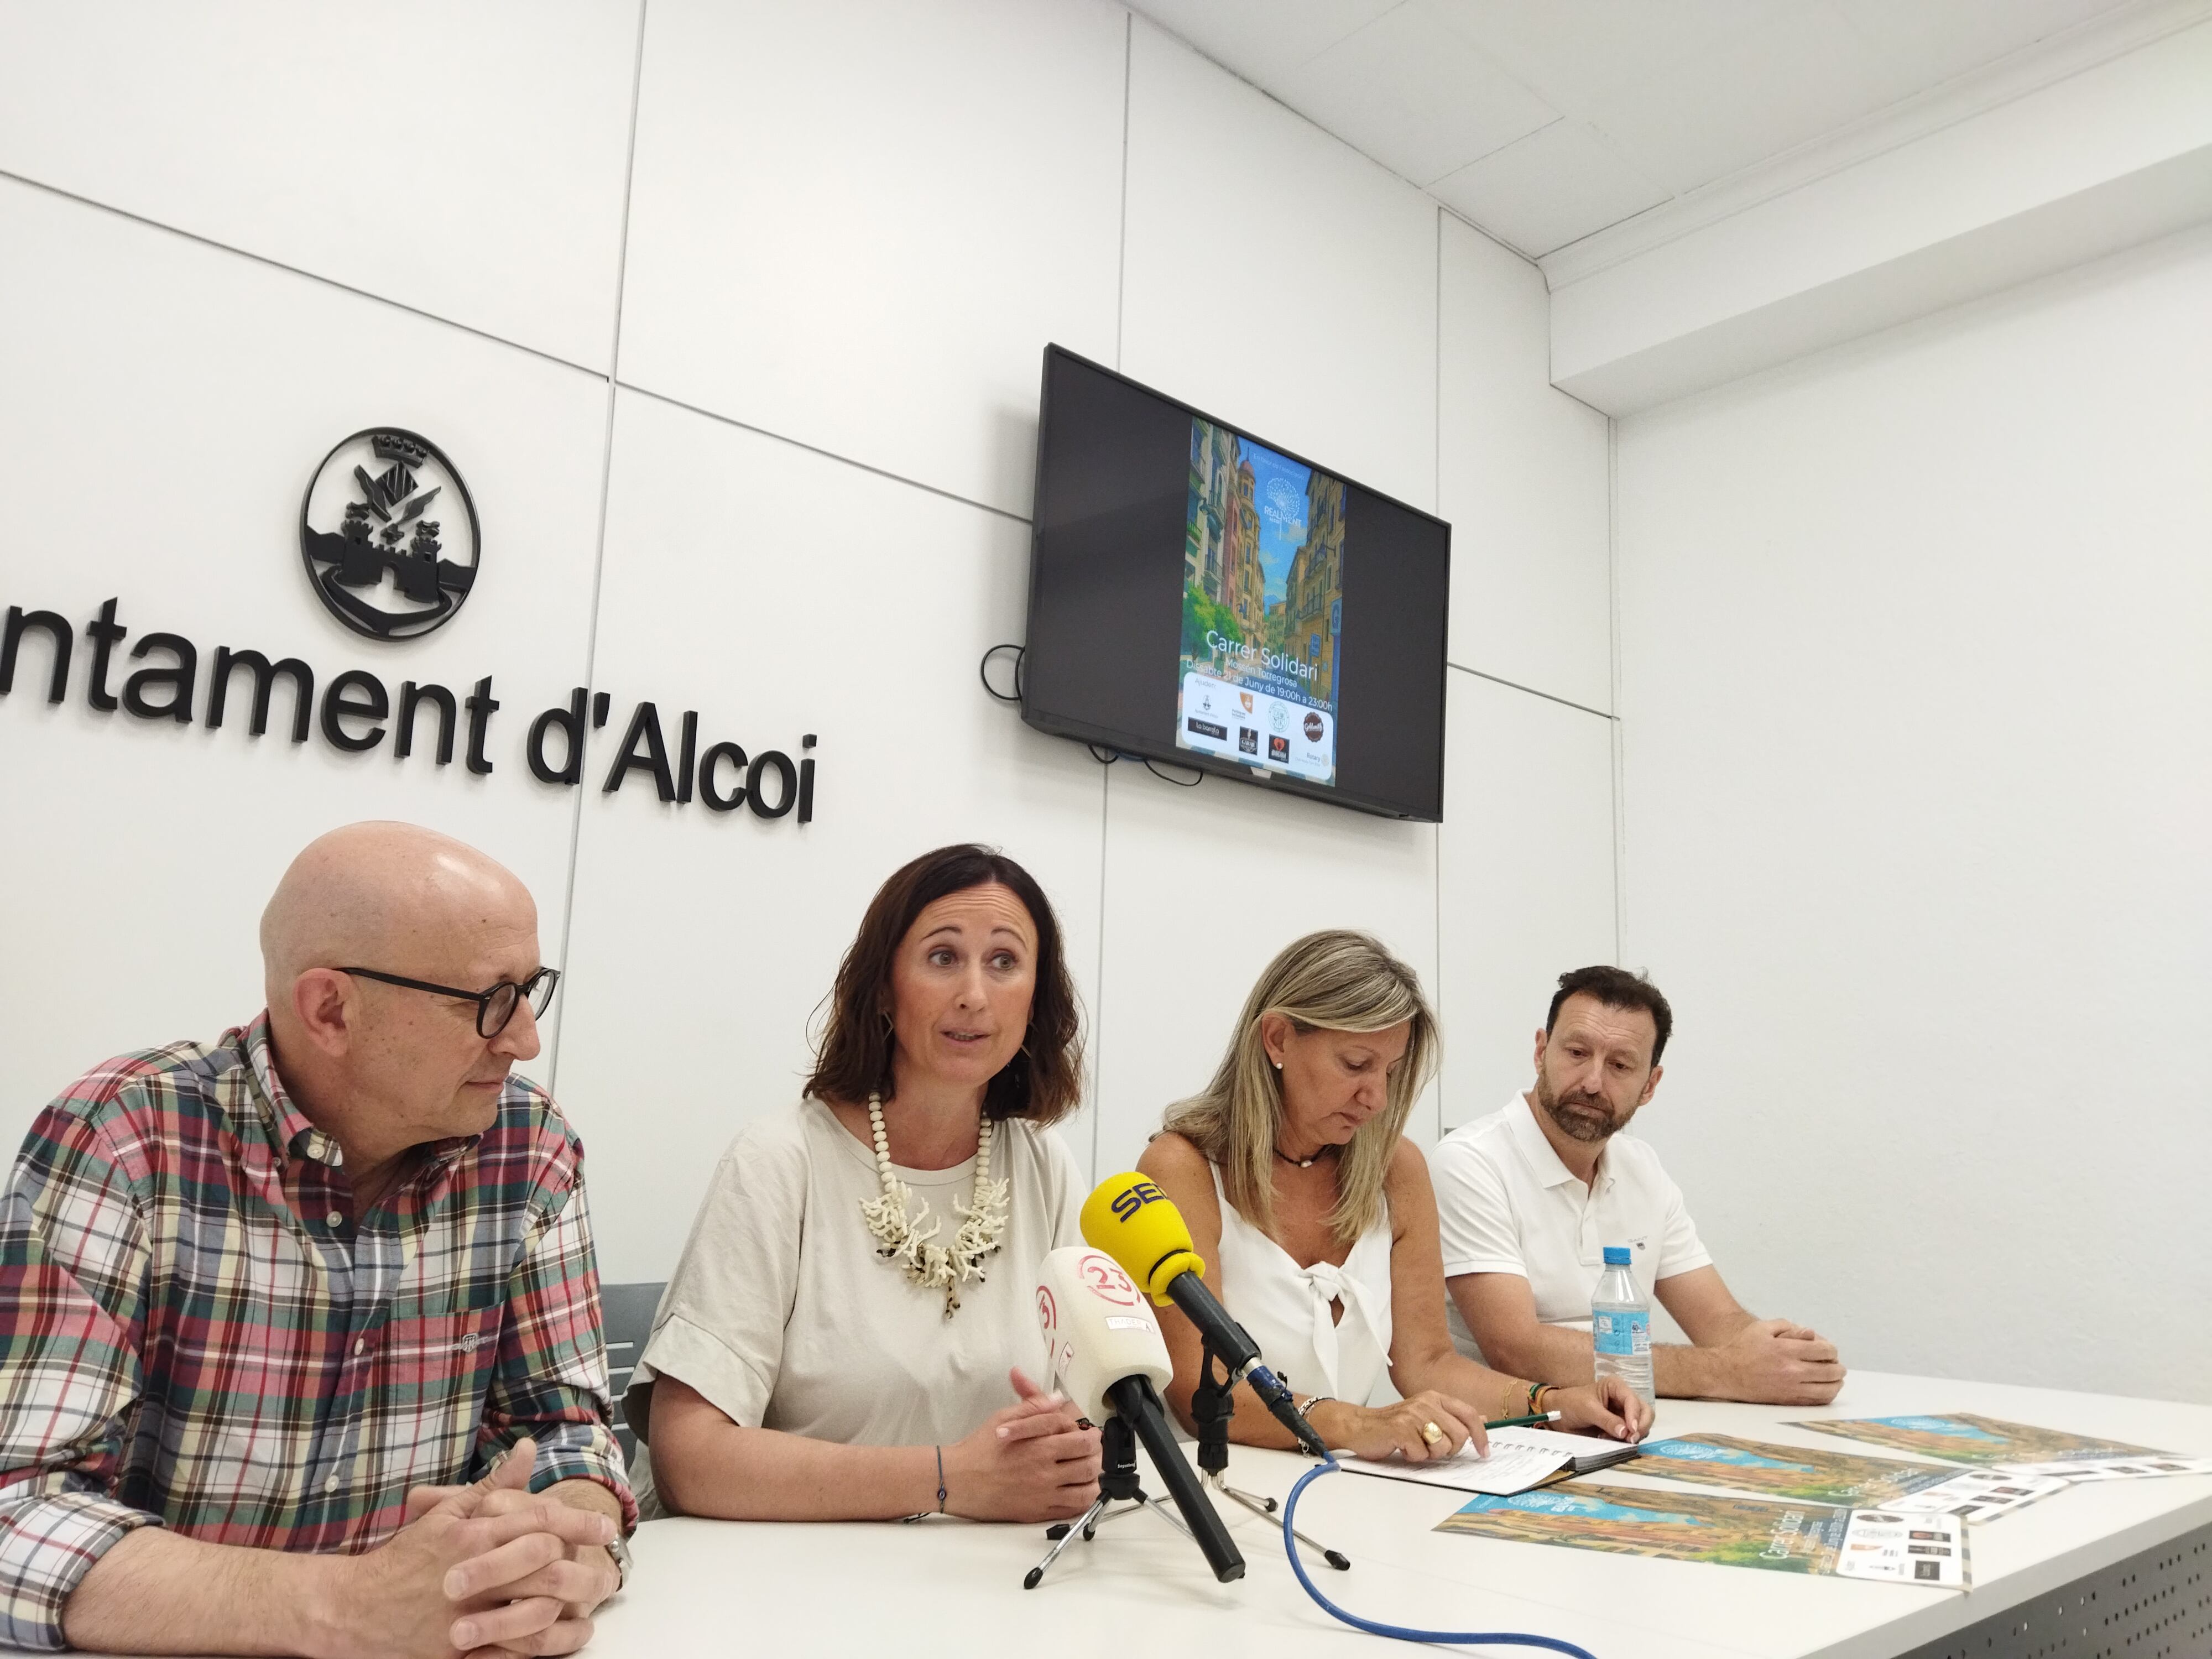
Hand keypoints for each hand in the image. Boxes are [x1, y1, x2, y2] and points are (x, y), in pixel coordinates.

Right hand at [340, 1437, 616, 1658]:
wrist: (355, 1608)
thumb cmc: (405, 1558)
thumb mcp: (446, 1515)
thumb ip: (493, 1486)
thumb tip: (528, 1449)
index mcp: (472, 1536)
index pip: (538, 1521)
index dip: (578, 1522)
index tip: (607, 1527)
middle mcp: (473, 1574)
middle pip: (542, 1566)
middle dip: (582, 1567)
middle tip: (608, 1568)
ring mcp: (464, 1617)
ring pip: (531, 1614)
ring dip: (566, 1613)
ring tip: (590, 1610)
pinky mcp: (456, 1653)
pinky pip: (508, 1653)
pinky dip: (536, 1647)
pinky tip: (557, 1639)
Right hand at [939, 1367, 1102, 1522]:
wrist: (957, 1480)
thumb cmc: (980, 1447)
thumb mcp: (1004, 1418)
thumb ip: (1034, 1406)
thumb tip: (1060, 1398)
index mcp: (1040, 1446)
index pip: (1080, 1437)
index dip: (1086, 1432)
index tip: (1084, 1432)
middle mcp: (1046, 1472)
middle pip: (1089, 1462)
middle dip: (1094, 1452)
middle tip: (1089, 1448)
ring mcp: (1044, 1495)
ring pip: (1087, 1488)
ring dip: (1093, 1476)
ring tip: (1086, 1468)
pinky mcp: (1038, 1513)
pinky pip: (1073, 1509)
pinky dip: (1083, 1499)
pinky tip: (1078, 1489)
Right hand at [1316, 1391, 1485, 1462]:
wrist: (1359, 1426)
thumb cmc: (1393, 1425)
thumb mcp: (1426, 1415)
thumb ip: (1453, 1417)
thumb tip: (1482, 1418)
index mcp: (1435, 1397)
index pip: (1469, 1414)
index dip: (1481, 1435)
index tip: (1484, 1452)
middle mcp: (1426, 1402)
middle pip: (1460, 1435)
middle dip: (1450, 1450)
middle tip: (1432, 1448)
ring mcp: (1413, 1414)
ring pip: (1443, 1447)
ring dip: (1430, 1454)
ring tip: (1415, 1446)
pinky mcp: (1401, 1429)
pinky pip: (1421, 1454)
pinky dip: (1413, 1457)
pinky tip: (1402, 1448)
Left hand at [1551, 1377, 1651, 1440]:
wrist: (1558, 1415)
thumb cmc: (1571, 1404)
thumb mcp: (1587, 1409)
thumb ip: (1607, 1420)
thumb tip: (1625, 1432)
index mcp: (1616, 1386)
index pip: (1633, 1400)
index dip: (1635, 1415)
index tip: (1631, 1430)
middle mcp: (1623, 1399)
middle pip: (1645, 1412)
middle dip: (1640, 1426)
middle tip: (1630, 1440)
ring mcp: (1623, 1414)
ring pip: (1641, 1425)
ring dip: (1631, 1435)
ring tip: (1609, 1437)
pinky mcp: (1620, 1427)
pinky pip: (1631, 1435)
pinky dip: (1624, 1440)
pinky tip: (1606, 1439)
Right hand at [1717, 1318, 1845, 1404]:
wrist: (1726, 1373)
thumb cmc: (1743, 1348)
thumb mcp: (1762, 1329)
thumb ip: (1787, 1327)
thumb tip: (1811, 1333)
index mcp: (1786, 1350)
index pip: (1822, 1351)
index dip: (1831, 1350)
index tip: (1830, 1350)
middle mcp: (1791, 1370)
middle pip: (1829, 1371)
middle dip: (1838, 1368)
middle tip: (1838, 1366)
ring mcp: (1791, 1388)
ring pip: (1827, 1389)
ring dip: (1836, 1383)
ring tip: (1836, 1379)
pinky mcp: (1788, 1401)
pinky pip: (1816, 1401)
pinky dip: (1826, 1396)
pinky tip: (1826, 1390)